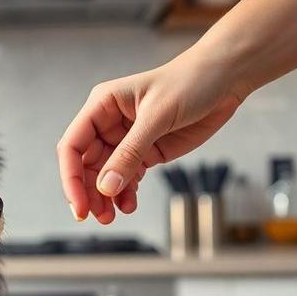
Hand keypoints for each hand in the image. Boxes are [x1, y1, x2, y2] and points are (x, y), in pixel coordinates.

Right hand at [56, 52, 246, 222]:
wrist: (224, 79)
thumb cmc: (189, 82)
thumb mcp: (157, 116)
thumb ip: (130, 152)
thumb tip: (106, 186)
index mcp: (102, 106)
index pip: (73, 146)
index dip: (71, 177)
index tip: (80, 205)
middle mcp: (109, 124)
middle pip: (86, 165)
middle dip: (89, 192)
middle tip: (98, 216)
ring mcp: (128, 140)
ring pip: (105, 176)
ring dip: (105, 198)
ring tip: (112, 216)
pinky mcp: (147, 152)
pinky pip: (128, 178)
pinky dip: (126, 194)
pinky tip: (129, 205)